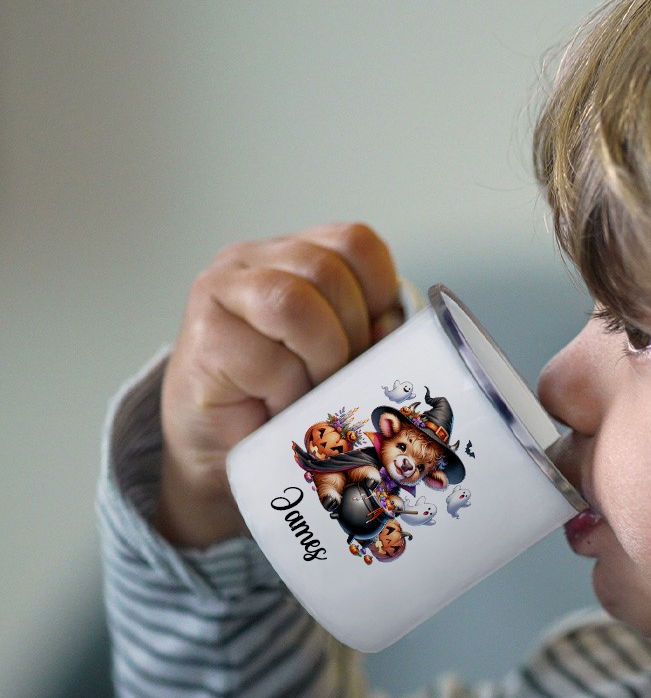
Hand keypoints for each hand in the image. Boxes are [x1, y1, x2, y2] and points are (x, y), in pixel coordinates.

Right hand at [156, 223, 399, 547]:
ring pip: (296, 304)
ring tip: (310, 391)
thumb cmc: (287, 402)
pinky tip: (278, 409)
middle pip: (328, 270)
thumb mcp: (344, 358)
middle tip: (337, 378)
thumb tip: (398, 331)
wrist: (222, 454)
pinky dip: (289, 394)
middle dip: (350, 335)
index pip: (357, 242)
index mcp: (296, 255)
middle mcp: (253, 260)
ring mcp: (220, 292)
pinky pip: (269, 359)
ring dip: (321, 360)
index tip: (372, 340)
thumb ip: (373, 334)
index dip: (379, 293)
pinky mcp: (204, 338)